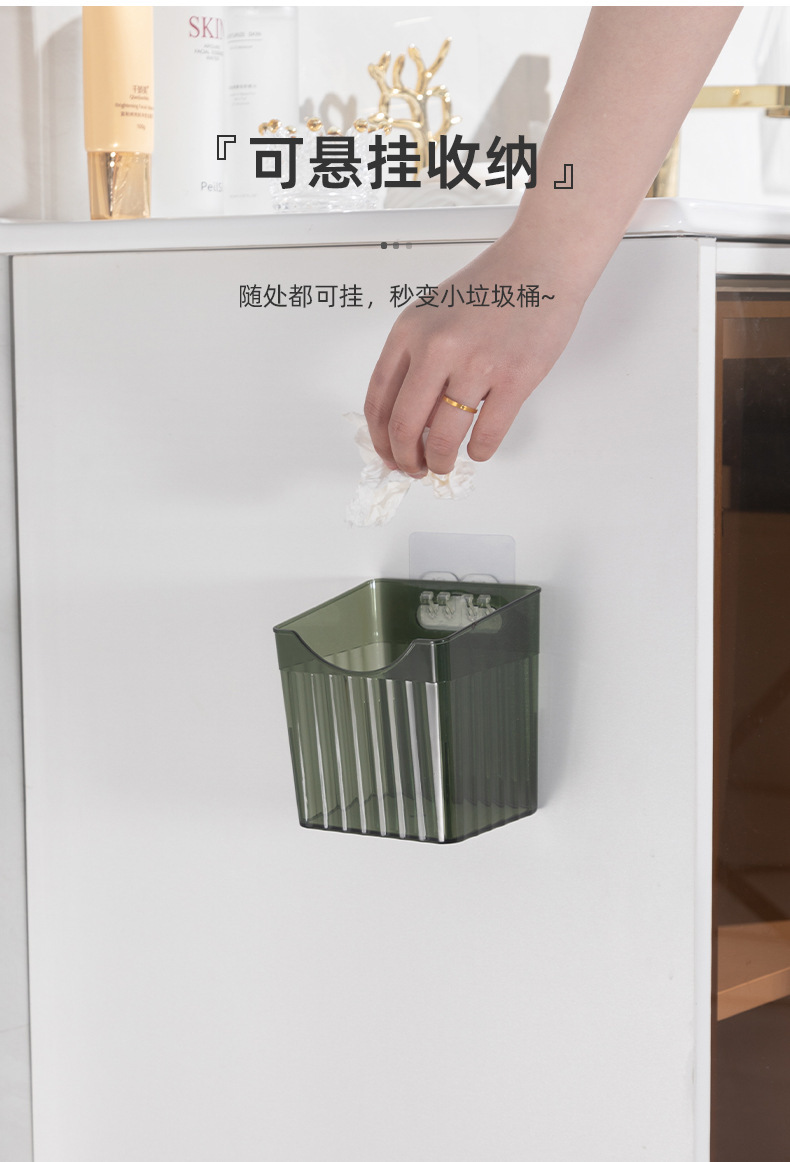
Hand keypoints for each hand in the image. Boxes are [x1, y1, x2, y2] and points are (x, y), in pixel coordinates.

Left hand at [364, 227, 583, 476]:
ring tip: (444, 464)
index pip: (379, 399)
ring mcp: (476, 363)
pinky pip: (487, 434)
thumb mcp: (435, 312)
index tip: (388, 454)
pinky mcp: (514, 378)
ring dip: (441, 461)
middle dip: (406, 459)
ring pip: (444, 437)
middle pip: (405, 426)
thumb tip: (408, 417)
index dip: (380, 438)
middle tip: (414, 468)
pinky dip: (479, 452)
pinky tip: (478, 450)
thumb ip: (417, 357)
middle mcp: (437, 347)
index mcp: (410, 331)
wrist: (542, 262)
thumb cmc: (492, 286)